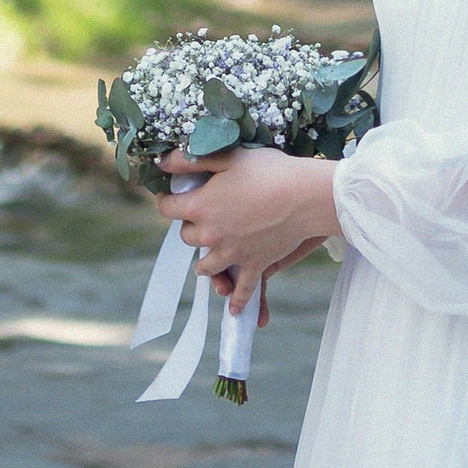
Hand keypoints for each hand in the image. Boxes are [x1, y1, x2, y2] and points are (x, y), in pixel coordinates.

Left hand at [159, 146, 341, 316]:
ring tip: (211, 255)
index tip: (169, 198)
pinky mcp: (254, 266)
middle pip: (187, 238)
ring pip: (206, 267)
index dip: (166, 202)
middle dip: (191, 227)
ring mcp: (232, 254)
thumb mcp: (228, 157)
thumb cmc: (268, 171)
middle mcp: (210, 235)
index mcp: (200, 207)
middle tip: (202, 216)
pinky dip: (238, 301)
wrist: (305, 196)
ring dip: (205, 262)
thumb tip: (163, 162)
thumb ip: (191, 161)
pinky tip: (234, 310)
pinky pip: (242, 291)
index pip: (168, 209)